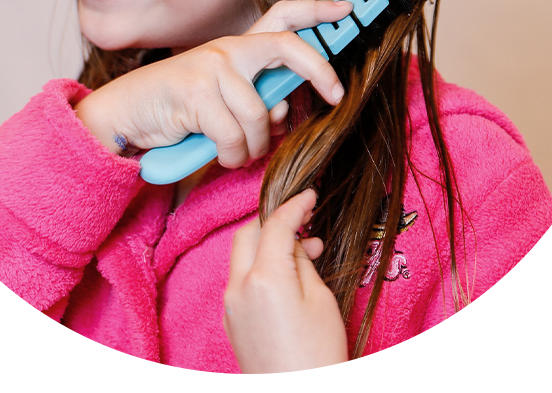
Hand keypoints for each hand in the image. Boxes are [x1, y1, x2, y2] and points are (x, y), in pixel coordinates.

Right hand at [74, 0, 351, 167]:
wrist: (127, 114)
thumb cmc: (178, 109)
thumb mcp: (224, 103)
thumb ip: (257, 102)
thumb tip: (286, 111)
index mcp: (237, 49)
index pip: (280, 17)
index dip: (314, 11)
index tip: (344, 10)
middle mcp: (228, 50)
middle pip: (287, 48)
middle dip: (319, 69)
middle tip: (336, 95)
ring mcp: (211, 67)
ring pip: (259, 114)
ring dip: (254, 145)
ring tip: (237, 151)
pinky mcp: (195, 92)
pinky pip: (233, 135)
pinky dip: (230, 155)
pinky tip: (219, 154)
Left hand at [223, 189, 349, 372]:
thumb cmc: (317, 357)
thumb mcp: (320, 300)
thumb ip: (303, 262)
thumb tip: (296, 244)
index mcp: (264, 278)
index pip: (274, 225)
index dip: (294, 206)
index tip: (310, 195)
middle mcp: (239, 287)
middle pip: (248, 234)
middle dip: (273, 219)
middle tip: (302, 217)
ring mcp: (231, 305)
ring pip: (243, 255)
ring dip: (267, 243)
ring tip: (306, 248)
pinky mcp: (232, 320)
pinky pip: (243, 278)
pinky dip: (261, 266)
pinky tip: (288, 272)